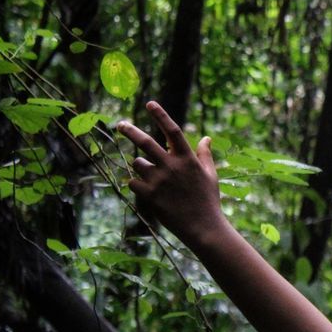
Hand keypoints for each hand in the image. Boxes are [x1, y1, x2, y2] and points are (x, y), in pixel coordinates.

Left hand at [116, 101, 224, 245]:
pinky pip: (133, 182)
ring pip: (138, 164)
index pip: (172, 131)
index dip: (160, 115)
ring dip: (143, 168)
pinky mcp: (150, 195)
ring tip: (156, 181)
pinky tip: (151, 194)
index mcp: (188, 159)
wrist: (204, 228)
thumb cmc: (209, 201)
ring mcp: (159, 180)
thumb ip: (205, 155)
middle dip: (130, 130)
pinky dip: (139, 185)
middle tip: (121, 124)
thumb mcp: (211, 176)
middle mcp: (172, 166)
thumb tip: (206, 138)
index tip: (150, 104)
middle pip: (144, 141)